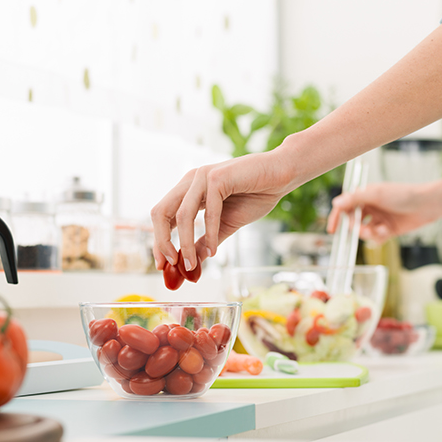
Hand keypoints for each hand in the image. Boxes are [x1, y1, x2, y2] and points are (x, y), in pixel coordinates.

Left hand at [150, 150, 293, 271]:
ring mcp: (202, 176)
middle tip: (170, 265)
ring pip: (182, 215)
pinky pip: (208, 212)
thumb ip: (207, 241)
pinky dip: (210, 235)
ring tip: (191, 265)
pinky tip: (215, 251)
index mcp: (189, 189)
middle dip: (162, 242)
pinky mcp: (217, 177)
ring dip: (185, 244)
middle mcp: (191, 180)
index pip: (162, 215)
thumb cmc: (257, 194)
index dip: (159, 241)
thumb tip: (192, 263)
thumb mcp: (227, 224)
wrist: (282, 175)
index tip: (163, 265)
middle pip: (161, 213)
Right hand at [326, 182, 440, 243]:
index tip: (332, 229)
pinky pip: (375, 238)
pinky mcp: (387, 229)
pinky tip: (388, 231)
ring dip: (369, 233)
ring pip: (363, 232)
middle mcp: (369, 207)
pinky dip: (379, 236)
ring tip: (380, 230)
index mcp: (364, 195)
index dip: (336, 217)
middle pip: (352, 222)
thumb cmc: (403, 194)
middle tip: (363, 229)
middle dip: (356, 228)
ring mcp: (378, 219)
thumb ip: (354, 199)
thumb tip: (336, 203)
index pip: (344, 206)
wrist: (426, 205)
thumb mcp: (376, 194)